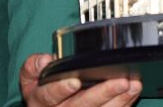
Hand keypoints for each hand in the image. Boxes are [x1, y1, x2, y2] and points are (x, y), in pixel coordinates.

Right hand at [20, 53, 141, 106]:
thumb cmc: (41, 89)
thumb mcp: (29, 77)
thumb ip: (33, 66)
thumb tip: (45, 60)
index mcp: (41, 101)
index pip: (50, 96)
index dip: (62, 89)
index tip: (75, 81)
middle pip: (82, 106)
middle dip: (102, 94)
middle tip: (120, 82)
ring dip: (119, 100)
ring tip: (132, 85)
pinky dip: (124, 104)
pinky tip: (132, 92)